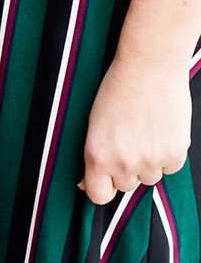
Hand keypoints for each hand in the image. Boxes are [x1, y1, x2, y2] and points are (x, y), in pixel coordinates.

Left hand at [78, 49, 191, 204]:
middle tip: (127, 138)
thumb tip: (86, 184)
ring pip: (149, 177)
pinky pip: (170, 167)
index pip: (98, 196)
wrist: (149, 66)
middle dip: (125, 168)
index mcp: (97, 155)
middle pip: (126, 185)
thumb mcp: (94, 122)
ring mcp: (151, 161)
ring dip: (147, 161)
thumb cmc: (117, 88)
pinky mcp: (175, 154)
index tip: (104, 179)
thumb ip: (94, 155)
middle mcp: (123, 163)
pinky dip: (167, 154)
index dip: (101, 187)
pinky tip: (160, 129)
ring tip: (144, 130)